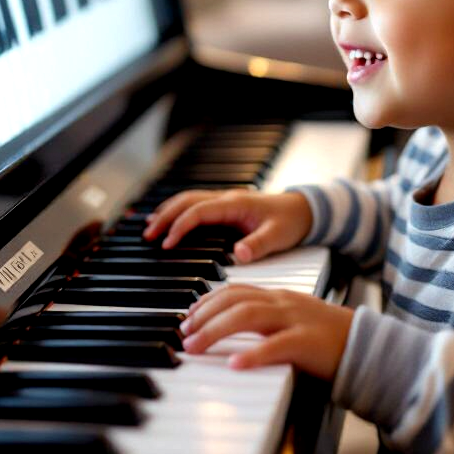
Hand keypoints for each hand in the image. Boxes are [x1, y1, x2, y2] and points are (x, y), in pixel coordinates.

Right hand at [142, 188, 311, 263]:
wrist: (305, 209)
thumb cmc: (292, 221)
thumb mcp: (278, 236)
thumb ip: (258, 245)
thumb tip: (238, 254)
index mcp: (235, 204)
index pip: (199, 211)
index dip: (180, 226)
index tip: (167, 244)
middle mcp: (226, 198)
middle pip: (187, 201)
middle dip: (165, 216)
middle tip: (148, 234)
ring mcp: (225, 200)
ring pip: (188, 200)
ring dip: (168, 211)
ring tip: (149, 226)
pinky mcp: (226, 207)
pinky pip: (195, 204)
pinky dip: (178, 211)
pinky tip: (169, 220)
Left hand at [180, 285, 353, 379]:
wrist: (368, 346)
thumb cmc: (327, 339)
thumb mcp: (291, 321)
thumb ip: (265, 321)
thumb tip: (229, 329)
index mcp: (279, 296)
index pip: (235, 290)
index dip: (207, 300)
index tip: (188, 316)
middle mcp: (283, 303)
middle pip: (235, 300)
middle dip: (204, 315)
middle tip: (184, 334)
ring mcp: (295, 320)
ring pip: (248, 316)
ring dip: (216, 331)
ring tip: (195, 347)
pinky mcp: (308, 343)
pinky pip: (275, 346)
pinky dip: (252, 354)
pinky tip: (233, 364)